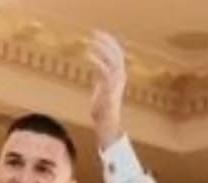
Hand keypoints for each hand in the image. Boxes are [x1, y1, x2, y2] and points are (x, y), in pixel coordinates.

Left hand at [89, 31, 126, 150]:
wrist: (106, 124)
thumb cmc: (103, 109)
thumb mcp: (102, 88)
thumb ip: (101, 77)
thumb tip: (96, 66)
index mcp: (119, 76)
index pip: (118, 54)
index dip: (110, 43)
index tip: (99, 34)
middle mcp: (120, 78)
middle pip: (117, 53)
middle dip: (107, 42)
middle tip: (95, 33)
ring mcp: (116, 83)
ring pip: (113, 59)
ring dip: (102, 48)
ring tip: (90, 41)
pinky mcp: (109, 88)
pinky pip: (104, 70)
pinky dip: (96, 60)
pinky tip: (87, 54)